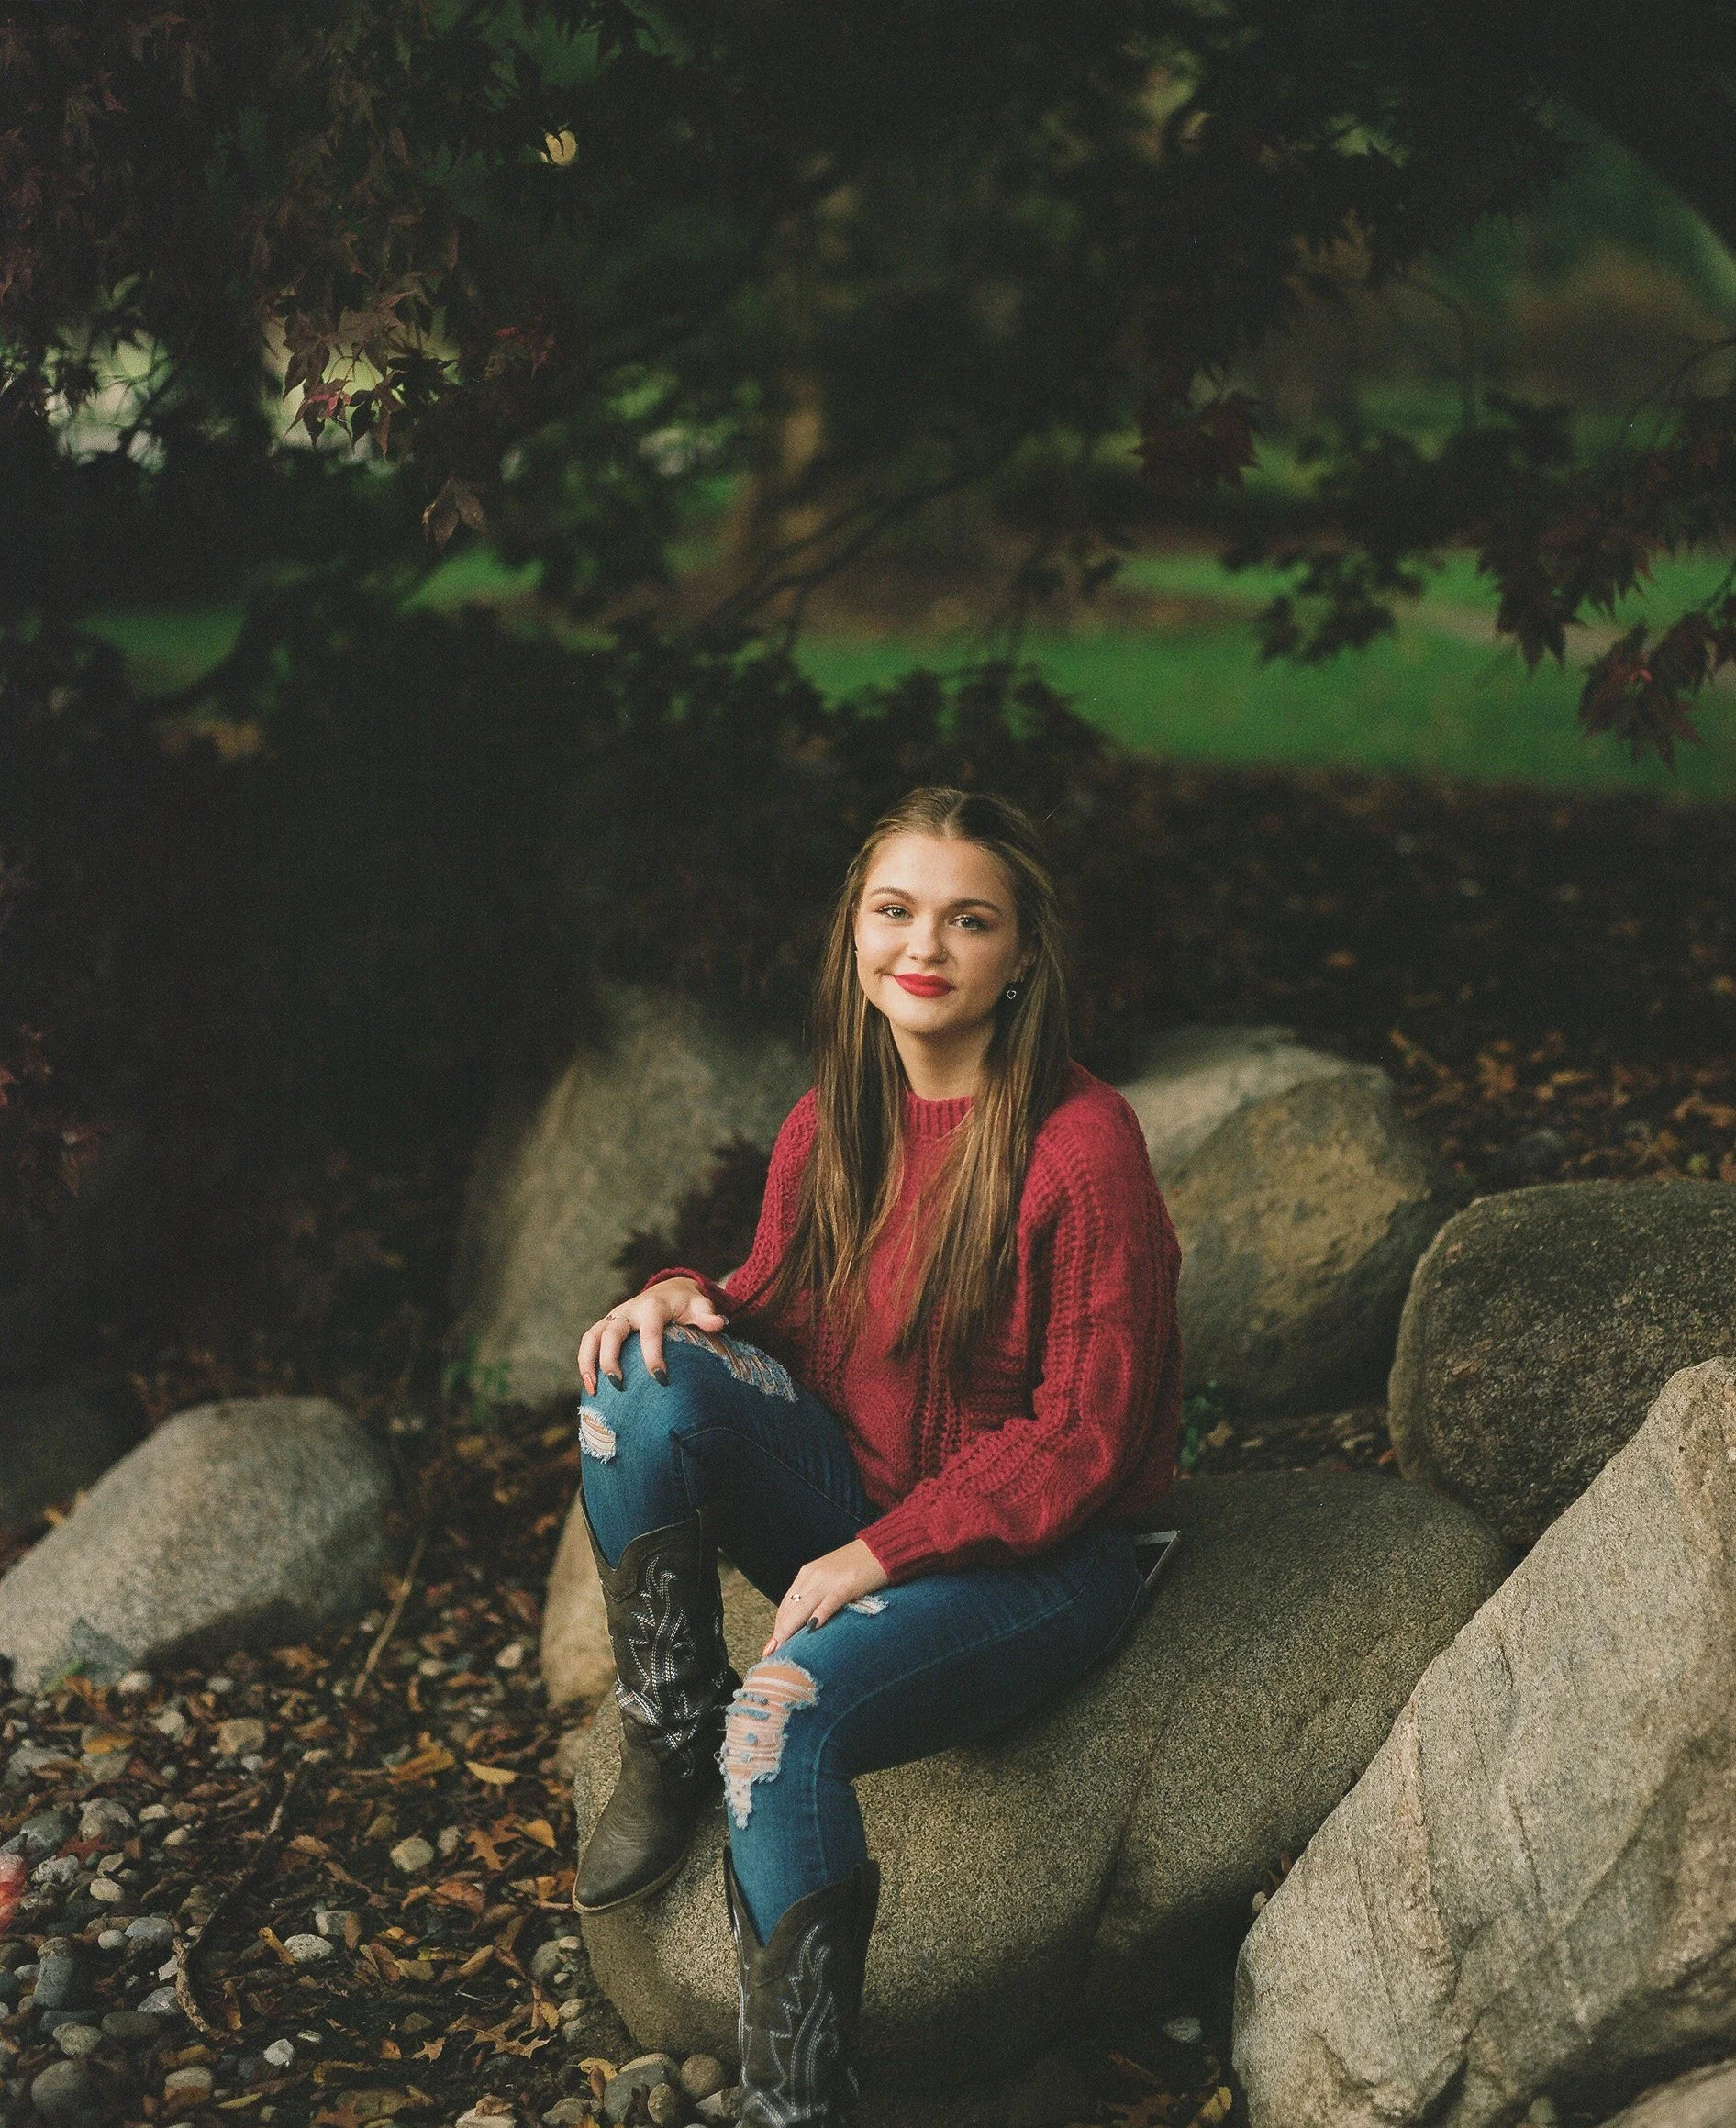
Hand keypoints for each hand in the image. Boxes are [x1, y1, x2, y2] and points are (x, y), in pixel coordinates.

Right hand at [576, 1277, 727, 1394]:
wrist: (671, 1290)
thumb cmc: (688, 1304)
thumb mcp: (700, 1306)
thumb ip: (708, 1316)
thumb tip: (720, 1323)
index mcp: (653, 1306)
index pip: (650, 1331)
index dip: (653, 1354)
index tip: (660, 1378)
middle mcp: (629, 1309)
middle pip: (612, 1332)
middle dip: (611, 1358)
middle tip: (619, 1384)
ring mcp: (615, 1317)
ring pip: (593, 1336)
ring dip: (589, 1361)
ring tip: (593, 1389)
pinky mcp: (607, 1325)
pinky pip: (590, 1341)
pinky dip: (586, 1362)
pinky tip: (592, 1387)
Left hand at [763, 1540, 889, 1654]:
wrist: (880, 1548)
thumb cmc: (857, 1566)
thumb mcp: (830, 1577)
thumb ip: (816, 1594)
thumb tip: (806, 1622)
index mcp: (807, 1574)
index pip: (786, 1605)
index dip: (778, 1627)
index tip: (772, 1648)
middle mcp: (812, 1576)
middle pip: (790, 1609)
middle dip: (780, 1634)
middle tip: (773, 1656)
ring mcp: (829, 1580)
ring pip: (803, 1608)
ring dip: (790, 1630)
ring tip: (784, 1651)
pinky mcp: (847, 1584)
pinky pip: (830, 1602)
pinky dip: (820, 1614)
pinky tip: (812, 1629)